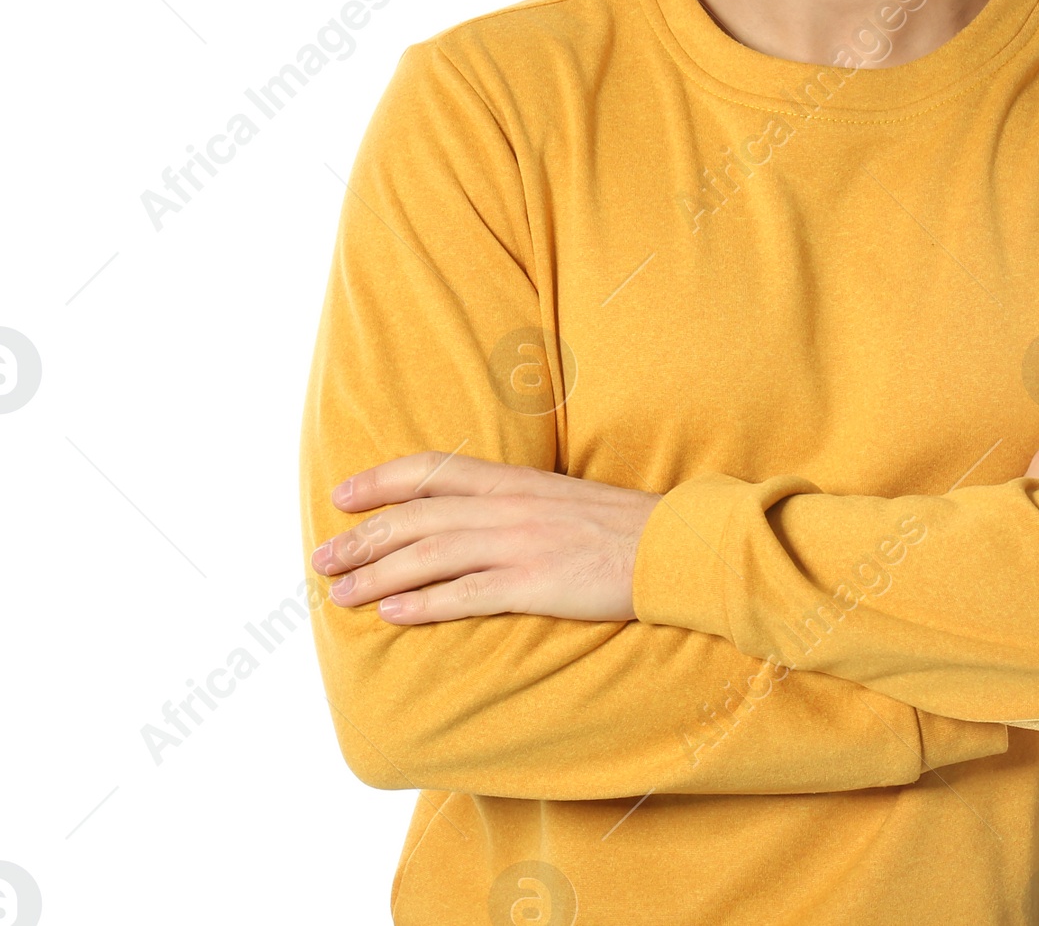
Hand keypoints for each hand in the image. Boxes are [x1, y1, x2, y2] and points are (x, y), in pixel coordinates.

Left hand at [310, 452, 663, 624]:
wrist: (672, 543)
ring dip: (376, 573)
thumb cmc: (620, 526)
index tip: (342, 496)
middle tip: (321, 559)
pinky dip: (423, 603)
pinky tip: (393, 614)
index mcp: (513, 480)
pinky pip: (466, 594)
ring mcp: (519, 544)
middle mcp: (507, 506)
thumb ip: (514, 503)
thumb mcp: (560, 498)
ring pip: (429, 555)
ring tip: (340, 594)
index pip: (431, 471)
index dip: (380, 481)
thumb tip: (472, 519)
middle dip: (361, 537)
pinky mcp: (534, 582)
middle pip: (416, 516)